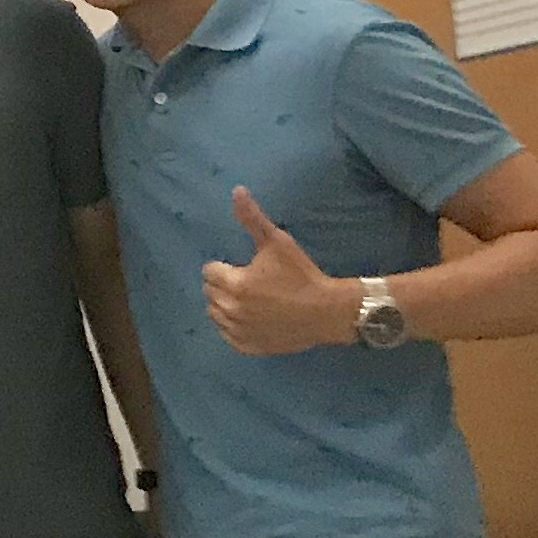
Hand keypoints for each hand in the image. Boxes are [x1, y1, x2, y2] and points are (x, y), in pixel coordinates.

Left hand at [203, 187, 355, 355]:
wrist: (328, 311)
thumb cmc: (302, 274)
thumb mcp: (278, 242)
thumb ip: (253, 219)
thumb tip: (236, 190)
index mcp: (234, 284)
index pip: (209, 272)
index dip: (224, 267)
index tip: (244, 267)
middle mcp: (230, 309)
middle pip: (210, 293)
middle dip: (223, 285)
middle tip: (249, 281)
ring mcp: (238, 330)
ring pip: (215, 314)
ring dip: (225, 305)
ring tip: (250, 298)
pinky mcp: (248, 346)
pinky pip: (228, 335)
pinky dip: (234, 327)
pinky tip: (252, 317)